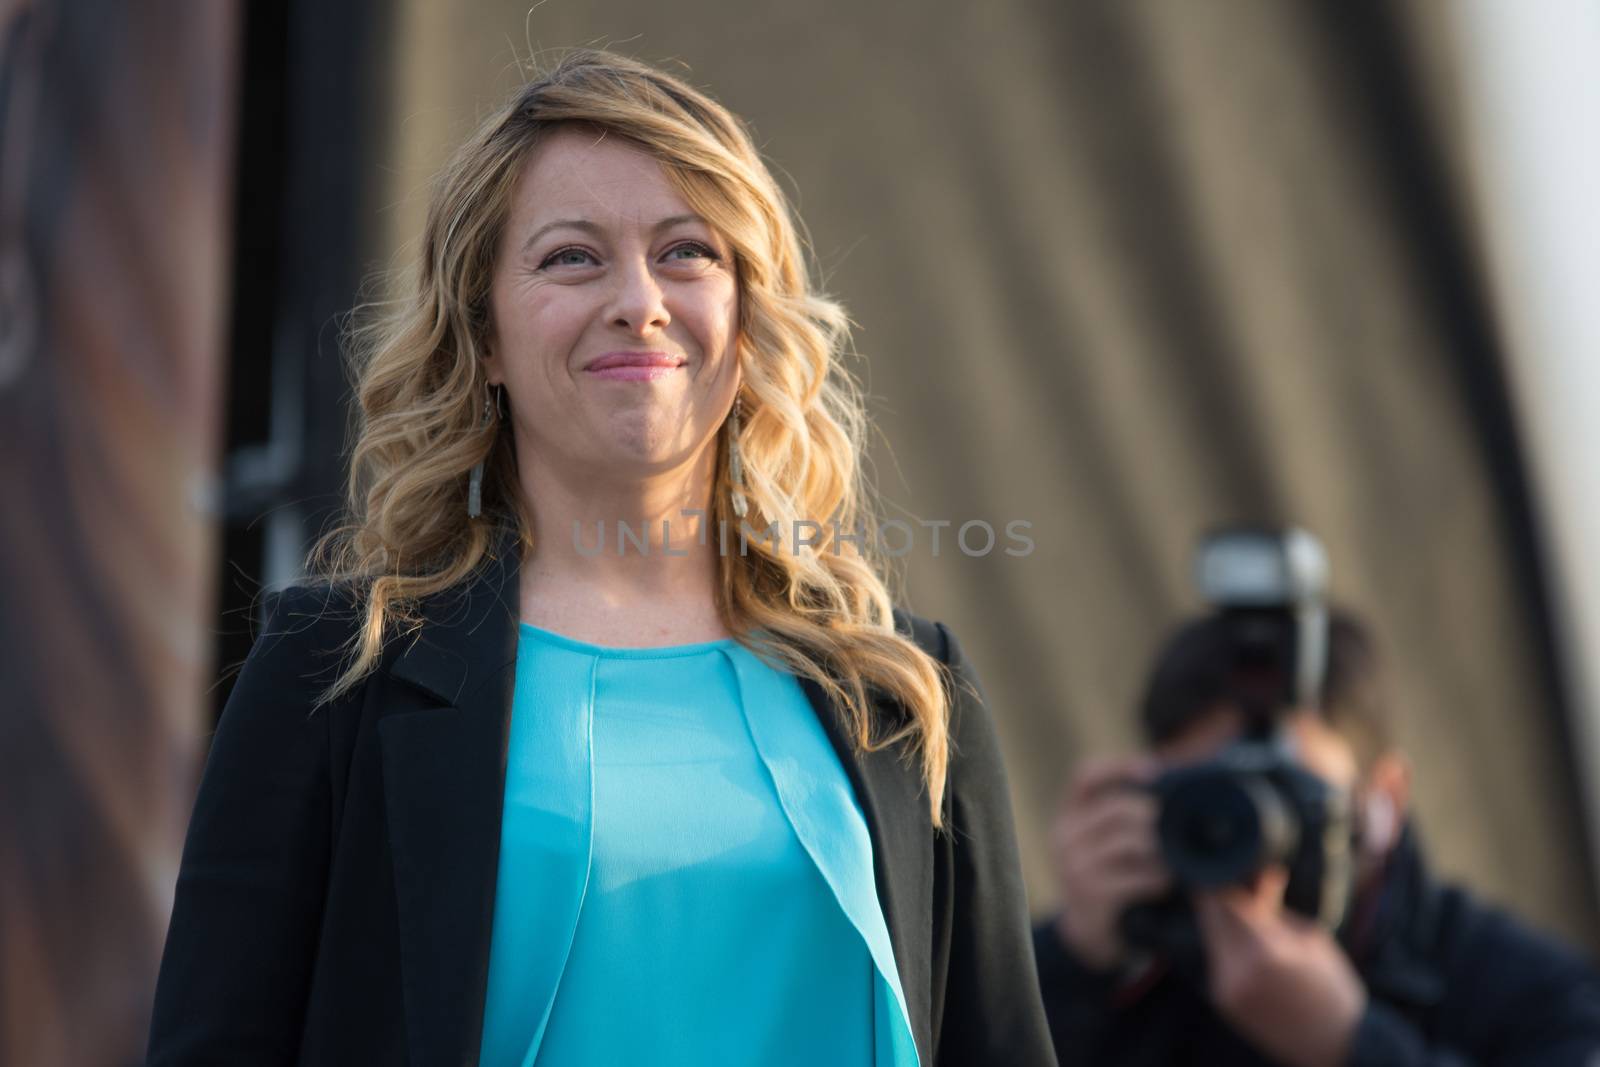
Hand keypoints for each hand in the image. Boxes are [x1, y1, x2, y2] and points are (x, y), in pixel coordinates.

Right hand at [1050, 754, 1170, 970]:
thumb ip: (1127, 819)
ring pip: (1131, 843)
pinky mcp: (1091, 895)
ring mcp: (1074, 867)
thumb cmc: (1110, 880)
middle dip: (1156, 817)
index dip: (1119, 768)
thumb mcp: (1106, 844)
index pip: (1085, 777)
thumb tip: (1172, 785)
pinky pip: (1137, 878)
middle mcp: (1065, 837)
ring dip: (1163, 851)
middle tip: (1183, 828)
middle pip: (1118, 809)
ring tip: (1179, 859)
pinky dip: (1159, 879)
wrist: (1088, 934)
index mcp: (1069, 817)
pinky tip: (1168, 884)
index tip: (1154, 771)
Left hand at [1194, 866, 1366, 1066]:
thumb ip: (1273, 905)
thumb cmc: (1332, 986)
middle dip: (1220, 895)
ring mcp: (1225, 989)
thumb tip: (1255, 870)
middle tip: (1236, 879)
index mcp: (1262, 951)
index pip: (1221, 899)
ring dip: (1223, 919)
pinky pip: (1217, 959)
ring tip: (1248, 909)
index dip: (1222, 876)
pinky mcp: (1223, 1001)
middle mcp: (1235, 971)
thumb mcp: (1309, 936)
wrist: (1338, 1045)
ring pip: (1211, 936)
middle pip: (1209, 915)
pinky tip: (1248, 940)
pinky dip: (1228, 944)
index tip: (1230, 861)